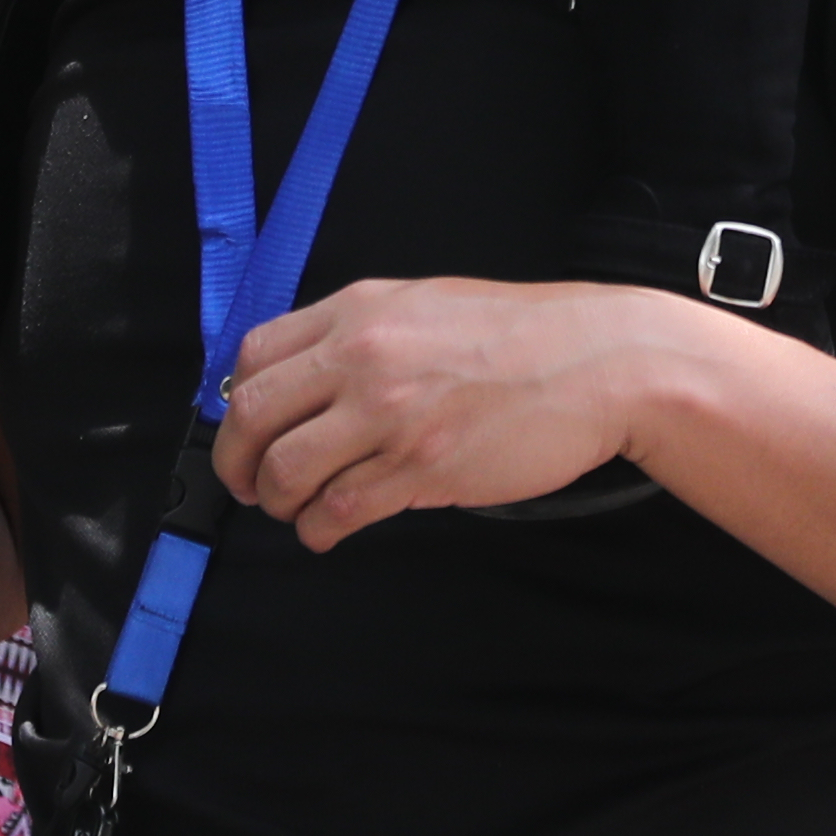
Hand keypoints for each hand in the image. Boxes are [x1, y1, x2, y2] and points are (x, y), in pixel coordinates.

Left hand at [209, 278, 714, 542]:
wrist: (598, 362)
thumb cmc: (521, 336)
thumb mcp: (425, 305)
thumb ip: (362, 333)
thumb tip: (304, 378)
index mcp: (360, 309)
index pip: (254, 355)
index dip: (237, 403)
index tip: (247, 429)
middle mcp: (364, 356)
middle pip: (253, 416)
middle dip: (237, 463)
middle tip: (249, 484)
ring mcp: (391, 414)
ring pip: (286, 472)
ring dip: (278, 502)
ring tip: (297, 508)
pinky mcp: (421, 468)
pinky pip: (339, 510)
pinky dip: (320, 530)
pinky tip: (329, 530)